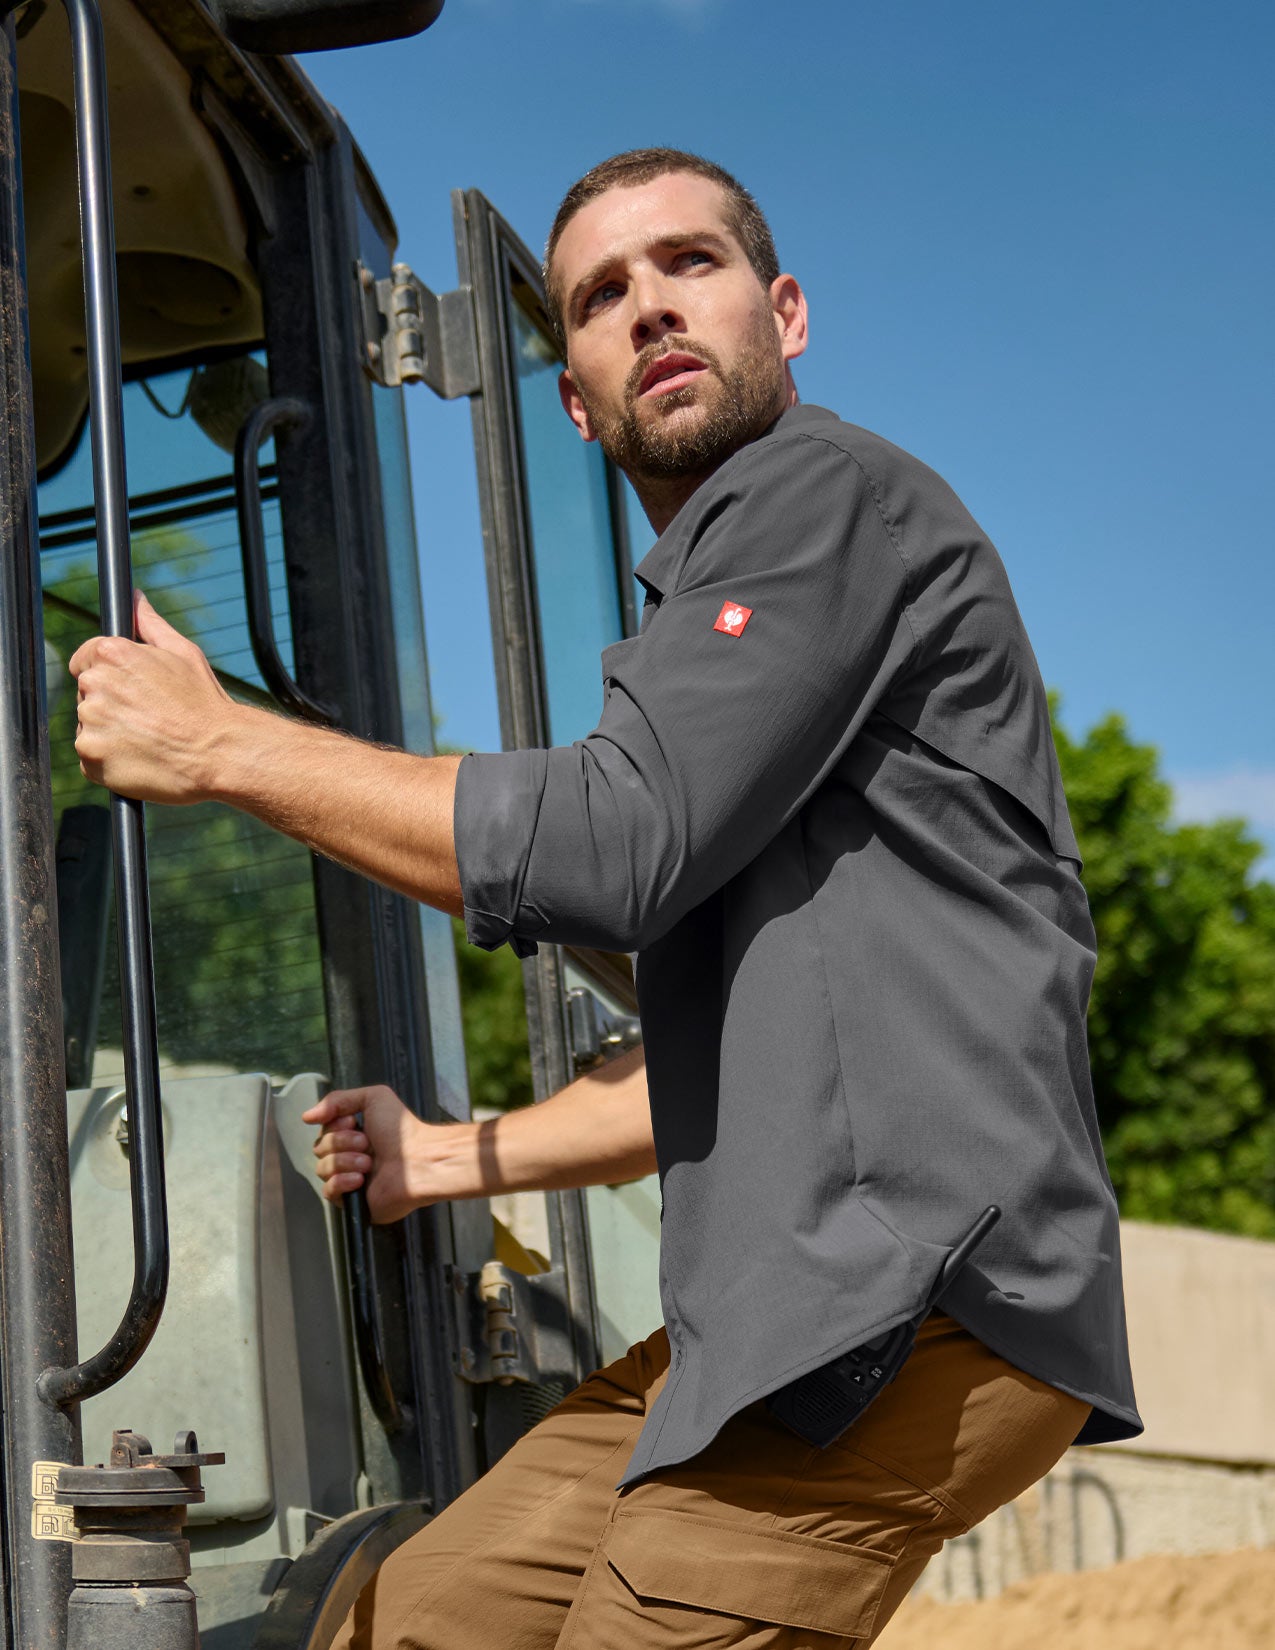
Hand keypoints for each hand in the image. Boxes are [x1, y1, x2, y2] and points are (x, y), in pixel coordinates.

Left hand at [70, 590, 241, 803]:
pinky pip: (91, 758)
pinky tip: (141, 757)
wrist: (218, 753)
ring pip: (90, 726)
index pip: (84, 659)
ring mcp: (90, 723)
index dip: (108, 674)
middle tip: (148, 717)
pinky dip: (110, 760)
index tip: (130, 690)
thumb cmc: (205, 703)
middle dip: (111, 703)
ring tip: (148, 739)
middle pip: (88, 693)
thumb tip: (135, 598)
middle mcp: (95, 685)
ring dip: (110, 733)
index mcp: (112, 654)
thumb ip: (151, 625)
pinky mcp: (91, 758)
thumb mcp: (184, 654)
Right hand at [303, 1084, 435, 1224]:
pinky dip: (342, 1182)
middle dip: (342, 1143)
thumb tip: (306, 1116)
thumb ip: (337, 1099)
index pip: (323, 1130)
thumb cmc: (402, 1131)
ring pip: (322, 1169)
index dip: (334, 1126)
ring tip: (369, 1163)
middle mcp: (350, 1156)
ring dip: (345, 1161)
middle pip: (319, 1148)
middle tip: (367, 1143)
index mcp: (353, 1134)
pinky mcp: (352, 1202)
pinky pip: (328, 1191)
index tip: (354, 1122)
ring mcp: (350, 1179)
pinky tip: (361, 1179)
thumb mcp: (373, 1098)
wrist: (419, 1160)